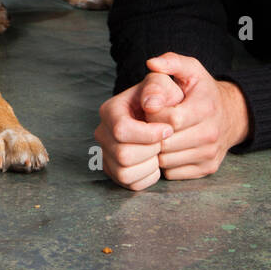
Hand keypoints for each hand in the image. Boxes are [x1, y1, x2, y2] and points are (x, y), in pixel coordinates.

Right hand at [94, 71, 183, 190]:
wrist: (160, 113)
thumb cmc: (161, 98)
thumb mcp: (161, 84)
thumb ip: (157, 87)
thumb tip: (152, 105)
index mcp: (110, 110)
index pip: (121, 130)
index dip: (148, 134)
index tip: (168, 130)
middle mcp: (102, 133)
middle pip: (123, 155)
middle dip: (150, 150)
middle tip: (163, 141)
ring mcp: (106, 154)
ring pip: (125, 173)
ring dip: (149, 165)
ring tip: (158, 151)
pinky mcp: (114, 171)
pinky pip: (131, 184)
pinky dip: (148, 177)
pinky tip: (154, 161)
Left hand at [144, 53, 250, 179]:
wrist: (232, 115)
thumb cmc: (204, 92)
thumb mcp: (192, 70)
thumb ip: (171, 62)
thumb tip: (151, 63)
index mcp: (205, 108)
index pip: (168, 120)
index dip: (153, 116)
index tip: (151, 109)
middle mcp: (210, 134)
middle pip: (165, 143)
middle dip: (152, 135)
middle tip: (150, 125)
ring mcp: (210, 154)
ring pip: (166, 161)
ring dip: (157, 151)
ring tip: (158, 136)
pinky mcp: (207, 169)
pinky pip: (173, 173)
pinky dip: (166, 164)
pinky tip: (169, 148)